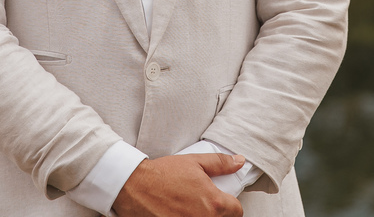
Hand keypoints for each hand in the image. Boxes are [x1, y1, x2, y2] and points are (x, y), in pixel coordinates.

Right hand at [113, 153, 244, 215]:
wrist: (134, 186)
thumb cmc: (162, 174)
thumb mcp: (194, 162)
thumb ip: (220, 163)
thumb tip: (239, 162)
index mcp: (213, 202)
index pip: (237, 211)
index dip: (231, 204)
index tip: (223, 201)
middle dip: (217, 212)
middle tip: (204, 204)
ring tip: (190, 209)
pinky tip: (179, 213)